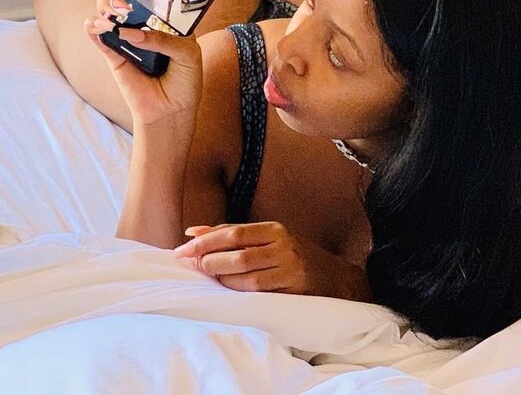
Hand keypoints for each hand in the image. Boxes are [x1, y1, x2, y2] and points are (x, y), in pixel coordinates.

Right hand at [86, 0, 201, 126]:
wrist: (172, 111)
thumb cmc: (185, 79)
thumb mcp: (187, 54)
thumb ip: (164, 39)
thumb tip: (132, 33)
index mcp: (163, 16)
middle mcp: (141, 21)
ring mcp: (124, 36)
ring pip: (104, 7)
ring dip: (107, 4)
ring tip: (119, 15)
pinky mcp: (111, 53)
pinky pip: (94, 33)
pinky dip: (94, 26)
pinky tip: (103, 27)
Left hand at [174, 222, 358, 296]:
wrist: (337, 280)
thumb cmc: (294, 257)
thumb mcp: (267, 239)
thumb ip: (232, 234)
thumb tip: (192, 232)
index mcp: (273, 229)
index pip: (232, 232)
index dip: (205, 241)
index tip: (182, 249)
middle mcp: (282, 245)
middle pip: (237, 251)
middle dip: (208, 258)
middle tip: (191, 264)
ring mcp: (289, 267)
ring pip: (246, 273)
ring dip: (221, 277)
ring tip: (207, 277)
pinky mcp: (295, 289)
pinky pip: (259, 291)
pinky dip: (238, 290)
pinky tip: (227, 290)